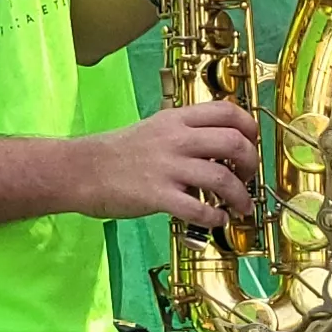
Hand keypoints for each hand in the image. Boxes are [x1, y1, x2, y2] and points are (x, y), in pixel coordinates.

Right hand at [96, 101, 255, 229]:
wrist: (80, 170)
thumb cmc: (116, 152)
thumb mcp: (153, 129)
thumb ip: (184, 133)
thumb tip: (218, 147)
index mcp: (176, 120)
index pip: (227, 111)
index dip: (249, 127)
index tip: (252, 143)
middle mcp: (175, 139)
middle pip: (234, 142)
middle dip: (251, 163)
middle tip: (247, 177)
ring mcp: (167, 167)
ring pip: (222, 178)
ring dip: (240, 196)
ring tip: (240, 206)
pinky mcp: (157, 196)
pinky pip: (199, 209)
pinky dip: (216, 217)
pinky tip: (217, 219)